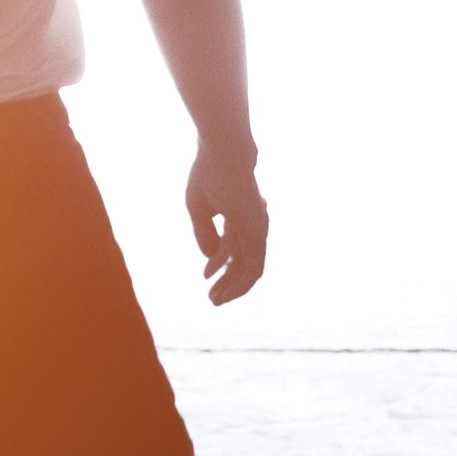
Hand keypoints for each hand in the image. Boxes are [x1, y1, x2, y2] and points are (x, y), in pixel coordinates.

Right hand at [185, 144, 268, 305]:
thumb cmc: (209, 174)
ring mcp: (257, 228)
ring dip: (234, 288)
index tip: (205, 277)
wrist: (223, 153)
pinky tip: (223, 290)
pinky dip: (240, 281)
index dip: (220, 265)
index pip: (235, 247)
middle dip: (228, 282)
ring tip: (215, 302)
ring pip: (251, 269)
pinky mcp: (257, 232)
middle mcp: (253, 224)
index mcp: (241, 215)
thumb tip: (210, 259)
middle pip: (244, 261)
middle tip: (212, 299)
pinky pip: (254, 266)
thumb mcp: (199, 209)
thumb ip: (205, 234)